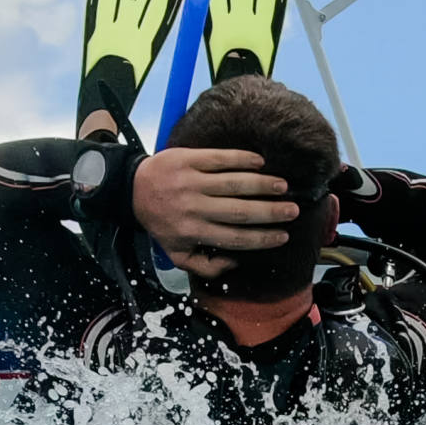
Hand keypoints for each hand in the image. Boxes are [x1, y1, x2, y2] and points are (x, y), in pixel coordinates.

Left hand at [131, 147, 300, 276]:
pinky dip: (242, 159)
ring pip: (233, 183)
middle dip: (270, 212)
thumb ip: (204, 266)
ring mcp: (191, 182)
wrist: (132, 189)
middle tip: (293, 211)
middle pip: (239, 212)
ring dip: (262, 184)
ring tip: (283, 186)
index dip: (262, 238)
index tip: (283, 236)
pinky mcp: (188, 159)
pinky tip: (260, 162)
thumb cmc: (161, 222)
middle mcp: (194, 208)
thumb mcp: (176, 253)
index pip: (234, 238)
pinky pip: (220, 158)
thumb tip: (235, 263)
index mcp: (193, 232)